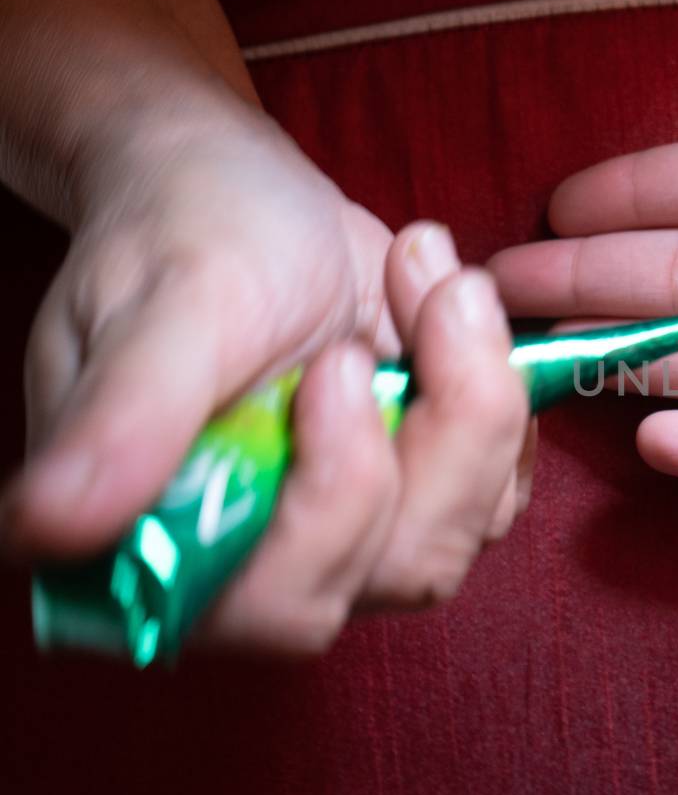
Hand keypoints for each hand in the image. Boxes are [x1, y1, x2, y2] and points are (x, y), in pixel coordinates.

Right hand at [0, 0, 534, 653]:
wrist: (237, 189)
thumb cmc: (181, 234)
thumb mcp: (161, 306)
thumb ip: (125, 418)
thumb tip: (53, 525)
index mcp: (166, 540)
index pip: (270, 605)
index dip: (335, 506)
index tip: (342, 362)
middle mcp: (267, 558)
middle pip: (403, 568)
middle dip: (445, 425)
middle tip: (429, 285)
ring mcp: (360, 527)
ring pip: (472, 523)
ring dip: (479, 386)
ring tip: (429, 270)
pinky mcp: (426, 482)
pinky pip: (507, 475)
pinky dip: (501, 380)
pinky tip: (447, 298)